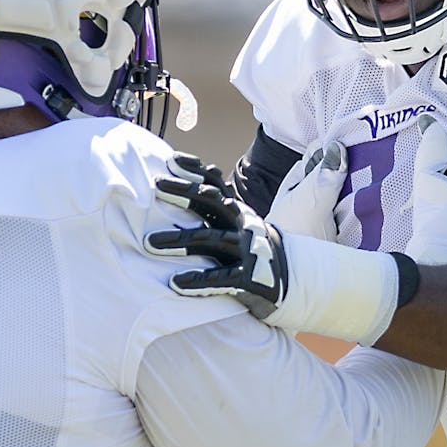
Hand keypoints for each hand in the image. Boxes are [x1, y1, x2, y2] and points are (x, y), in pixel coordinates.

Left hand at [145, 153, 398, 343]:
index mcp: (237, 211)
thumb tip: (189, 180)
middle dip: (183, 193)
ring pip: (210, 240)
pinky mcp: (248, 280)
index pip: (215, 184)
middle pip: (211, 203)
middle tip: (155, 187)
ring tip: (149, 243)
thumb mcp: (238, 224)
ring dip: (178, 241)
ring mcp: (246, 251)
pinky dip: (197, 281)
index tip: (169, 162)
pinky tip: (175, 284)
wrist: (297, 282)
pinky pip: (220, 280)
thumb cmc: (255, 251)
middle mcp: (241, 225)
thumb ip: (214, 206)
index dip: (194, 171)